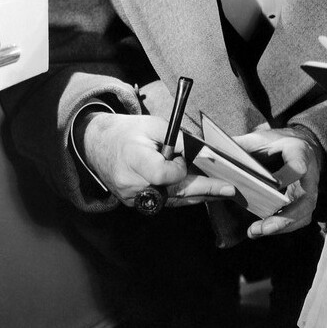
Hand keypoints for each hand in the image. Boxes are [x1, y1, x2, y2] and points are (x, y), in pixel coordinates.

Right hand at [81, 112, 235, 207]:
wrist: (97, 145)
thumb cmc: (128, 131)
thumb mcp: (153, 124)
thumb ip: (178, 138)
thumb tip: (203, 150)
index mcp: (133, 159)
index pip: (162, 174)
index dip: (178, 169)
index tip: (184, 159)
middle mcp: (131, 183)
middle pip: (173, 191)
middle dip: (204, 190)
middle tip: (229, 189)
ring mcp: (132, 197)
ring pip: (172, 199)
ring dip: (199, 196)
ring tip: (223, 192)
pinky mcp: (136, 203)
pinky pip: (165, 202)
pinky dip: (184, 197)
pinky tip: (204, 193)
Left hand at [233, 128, 319, 238]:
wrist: (302, 145)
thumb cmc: (278, 142)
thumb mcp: (262, 137)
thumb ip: (243, 145)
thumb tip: (215, 152)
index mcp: (298, 152)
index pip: (297, 166)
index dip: (287, 176)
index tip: (272, 186)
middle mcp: (310, 173)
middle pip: (304, 199)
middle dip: (284, 216)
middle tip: (262, 227)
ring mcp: (311, 190)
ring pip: (303, 214)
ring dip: (282, 226)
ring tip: (256, 232)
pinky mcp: (307, 202)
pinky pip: (299, 220)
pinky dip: (282, 228)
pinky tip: (262, 230)